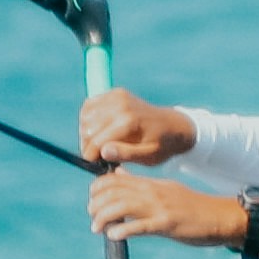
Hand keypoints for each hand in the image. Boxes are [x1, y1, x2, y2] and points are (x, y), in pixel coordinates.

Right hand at [80, 85, 196, 166]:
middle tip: (100, 156)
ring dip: (87, 133)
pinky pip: (88, 106)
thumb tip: (104, 152)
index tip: (96, 165)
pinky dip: (88, 119)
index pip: (96, 141)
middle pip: (87, 130)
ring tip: (100, 144)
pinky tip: (99, 130)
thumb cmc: (161, 145)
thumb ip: (126, 154)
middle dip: (89, 146)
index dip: (91, 157)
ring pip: (85, 118)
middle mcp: (121, 105)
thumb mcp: (148, 157)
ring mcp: (117, 96)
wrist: (173, 125)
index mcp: (129, 122)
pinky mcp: (115, 93)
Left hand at [88, 170, 245, 249]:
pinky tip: (114, 235)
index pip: (114, 179)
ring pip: (122, 206)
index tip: (94, 202)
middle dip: (96, 204)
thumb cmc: (192, 207)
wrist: (220, 216)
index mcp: (150, 184)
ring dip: (104, 217)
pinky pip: (140, 225)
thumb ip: (141, 185)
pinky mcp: (167, 224)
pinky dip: (123, 230)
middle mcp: (152, 192)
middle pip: (113, 191)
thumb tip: (118, 175)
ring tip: (96, 228)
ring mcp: (159, 208)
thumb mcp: (165, 189)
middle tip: (92, 217)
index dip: (97, 189)